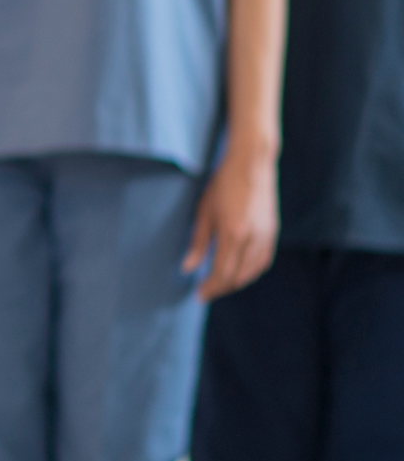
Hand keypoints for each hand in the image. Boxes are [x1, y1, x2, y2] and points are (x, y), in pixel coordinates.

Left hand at [181, 147, 279, 300]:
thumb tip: (187, 268)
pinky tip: (238, 271)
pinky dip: (249, 272)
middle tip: (205, 290)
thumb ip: (197, 242)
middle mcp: (252, 240)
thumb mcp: (204, 211)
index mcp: (232, 234)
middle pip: (237, 277)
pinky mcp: (273, 234)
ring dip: (235, 281)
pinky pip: (262, 262)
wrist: (252, 164)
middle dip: (220, 288)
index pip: (221, 273)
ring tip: (218, 282)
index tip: (198, 295)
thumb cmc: (223, 184)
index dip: (210, 288)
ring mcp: (266, 238)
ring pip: (251, 272)